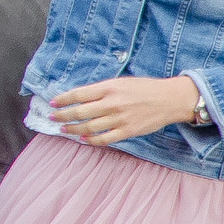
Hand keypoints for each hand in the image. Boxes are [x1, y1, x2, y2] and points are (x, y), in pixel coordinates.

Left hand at [49, 75, 200, 144]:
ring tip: (64, 129)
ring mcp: (119, 119)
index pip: (79, 94)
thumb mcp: (122, 82)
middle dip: (62, 116)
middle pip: (79, 112)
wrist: (169, 99)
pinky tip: (84, 139)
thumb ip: (102, 90)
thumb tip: (81, 98)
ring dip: (73, 129)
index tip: (53, 103)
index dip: (63, 99)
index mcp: (109, 87)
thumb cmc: (146, 88)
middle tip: (53, 118)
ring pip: (88, 127)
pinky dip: (91, 140)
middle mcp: (112, 103)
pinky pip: (104, 138)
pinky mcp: (127, 131)